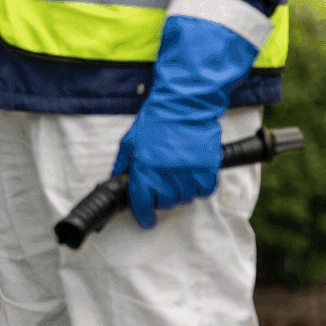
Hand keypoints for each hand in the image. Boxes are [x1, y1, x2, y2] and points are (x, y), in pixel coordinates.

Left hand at [111, 110, 221, 228]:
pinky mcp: (208, 165)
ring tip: (177, 179)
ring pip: (186, 197)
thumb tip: (117, 182)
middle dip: (163, 200)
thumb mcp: (129, 142)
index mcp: (144, 166)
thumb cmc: (155, 122)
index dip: (143, 215)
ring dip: (182, 193)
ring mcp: (189, 169)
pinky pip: (206, 190)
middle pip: (167, 202)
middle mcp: (166, 171)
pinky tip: (194, 178)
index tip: (146, 220)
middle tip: (162, 190)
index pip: (142, 201)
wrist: (183, 105)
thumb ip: (122, 165)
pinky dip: (200, 188)